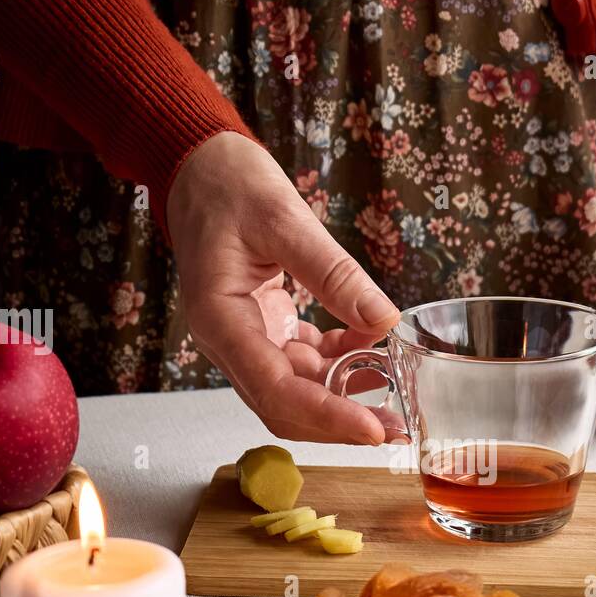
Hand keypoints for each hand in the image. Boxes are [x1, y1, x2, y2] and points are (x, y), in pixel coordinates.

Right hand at [166, 132, 401, 444]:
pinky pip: (304, 362)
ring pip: (296, 391)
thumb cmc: (226, 184)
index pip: (276, 390)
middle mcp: (228, 341)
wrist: (199, 166)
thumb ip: (333, 272)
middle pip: (284, 406)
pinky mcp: (264, 328)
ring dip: (343, 401)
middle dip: (339, 424)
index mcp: (219, 320)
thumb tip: (383, 318)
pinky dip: (339, 364)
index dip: (326, 416)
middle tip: (395, 429)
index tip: (372, 430)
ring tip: (394, 404)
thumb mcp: (283, 218)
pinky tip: (373, 353)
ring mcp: (245, 338)